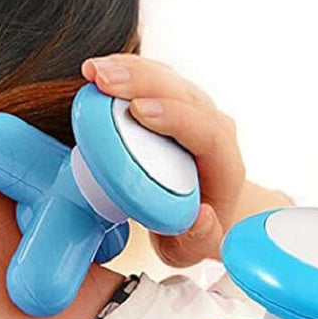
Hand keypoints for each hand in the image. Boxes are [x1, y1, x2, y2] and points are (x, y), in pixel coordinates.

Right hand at [81, 54, 244, 266]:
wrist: (203, 209)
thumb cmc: (197, 230)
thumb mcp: (196, 247)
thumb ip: (199, 238)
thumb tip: (200, 217)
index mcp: (224, 164)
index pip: (207, 131)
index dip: (174, 117)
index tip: (139, 111)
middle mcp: (214, 130)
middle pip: (184, 95)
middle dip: (143, 82)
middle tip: (102, 80)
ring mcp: (195, 112)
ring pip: (167, 80)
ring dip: (130, 70)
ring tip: (92, 72)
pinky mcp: (175, 104)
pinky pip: (153, 80)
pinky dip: (126, 72)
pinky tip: (97, 72)